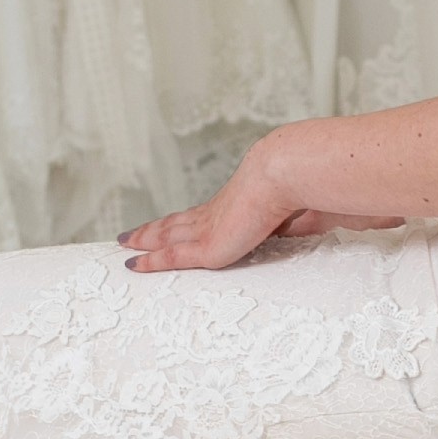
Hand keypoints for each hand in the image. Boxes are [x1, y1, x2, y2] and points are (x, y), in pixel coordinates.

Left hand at [121, 140, 342, 274]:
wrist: (291, 174)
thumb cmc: (304, 187)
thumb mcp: (308, 211)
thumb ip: (304, 220)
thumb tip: (311, 223)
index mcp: (239, 204)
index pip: (205, 215)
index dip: (188, 220)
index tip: (175, 223)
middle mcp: (218, 212)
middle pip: (177, 222)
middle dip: (155, 229)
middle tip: (133, 232)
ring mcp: (209, 227)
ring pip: (166, 235)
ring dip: (145, 239)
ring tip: (125, 242)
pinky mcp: (207, 245)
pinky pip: (171, 256)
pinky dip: (152, 261)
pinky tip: (134, 264)